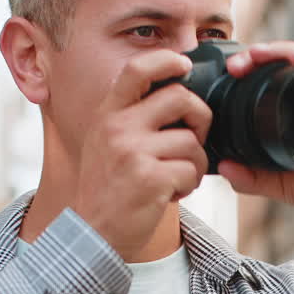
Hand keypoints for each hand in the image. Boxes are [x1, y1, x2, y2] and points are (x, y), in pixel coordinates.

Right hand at [72, 49, 211, 259]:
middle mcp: (117, 127)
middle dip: (201, 118)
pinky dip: (190, 185)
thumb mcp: (105, 143)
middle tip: (196, 139)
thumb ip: (132, 117)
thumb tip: (180, 96)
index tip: (184, 64)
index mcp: (107, 114)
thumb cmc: (108, 189)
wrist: (93, 233)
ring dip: (195, 163)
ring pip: (192, 141)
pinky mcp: (149, 179)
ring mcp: (132, 152)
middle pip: (180, 98)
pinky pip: (191, 171)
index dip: (166, 60)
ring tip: (177, 178)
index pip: (137, 69)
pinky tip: (172, 193)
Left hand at [218, 42, 293, 222]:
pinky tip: (293, 57)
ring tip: (256, 55)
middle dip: (259, 56)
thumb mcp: (282, 185)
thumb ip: (253, 179)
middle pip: (287, 62)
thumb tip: (223, 169)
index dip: (251, 72)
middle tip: (236, 65)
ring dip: (280, 51)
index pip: (274, 79)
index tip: (230, 74)